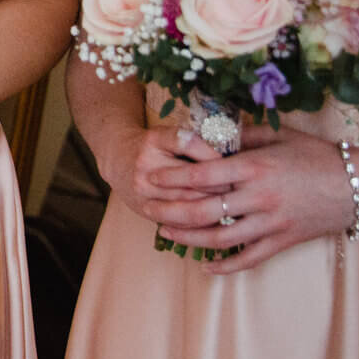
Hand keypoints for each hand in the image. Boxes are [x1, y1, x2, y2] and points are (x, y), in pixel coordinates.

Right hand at [101, 121, 228, 219]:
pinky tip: (214, 222)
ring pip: (187, 204)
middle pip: (192, 179)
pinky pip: (177, 221)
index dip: (214, 155)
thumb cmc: (153, 146)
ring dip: (213, 207)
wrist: (117, 157)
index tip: (232, 163)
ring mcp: (142, 188)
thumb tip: (234, 161)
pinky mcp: (143, 208)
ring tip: (234, 208)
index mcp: (154, 139)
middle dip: (221, 186)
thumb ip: (195, 145)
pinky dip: (198, 224)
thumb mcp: (169, 135)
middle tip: (241, 191)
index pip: (188, 143)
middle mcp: (146, 163)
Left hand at [142, 124, 354, 272]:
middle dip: (172, 211)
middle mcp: (260, 197)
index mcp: (255, 167)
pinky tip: (206, 266)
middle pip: (205, 210)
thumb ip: (244, 135)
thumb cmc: (318, 155)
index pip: (203, 175)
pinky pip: (250, 259)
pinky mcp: (284, 241)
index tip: (153, 179)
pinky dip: (226, 265)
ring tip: (167, 233)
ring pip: (222, 238)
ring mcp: (272, 222)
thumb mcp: (280, 136)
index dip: (174, 179)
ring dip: (190, 238)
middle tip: (148, 209)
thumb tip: (213, 132)